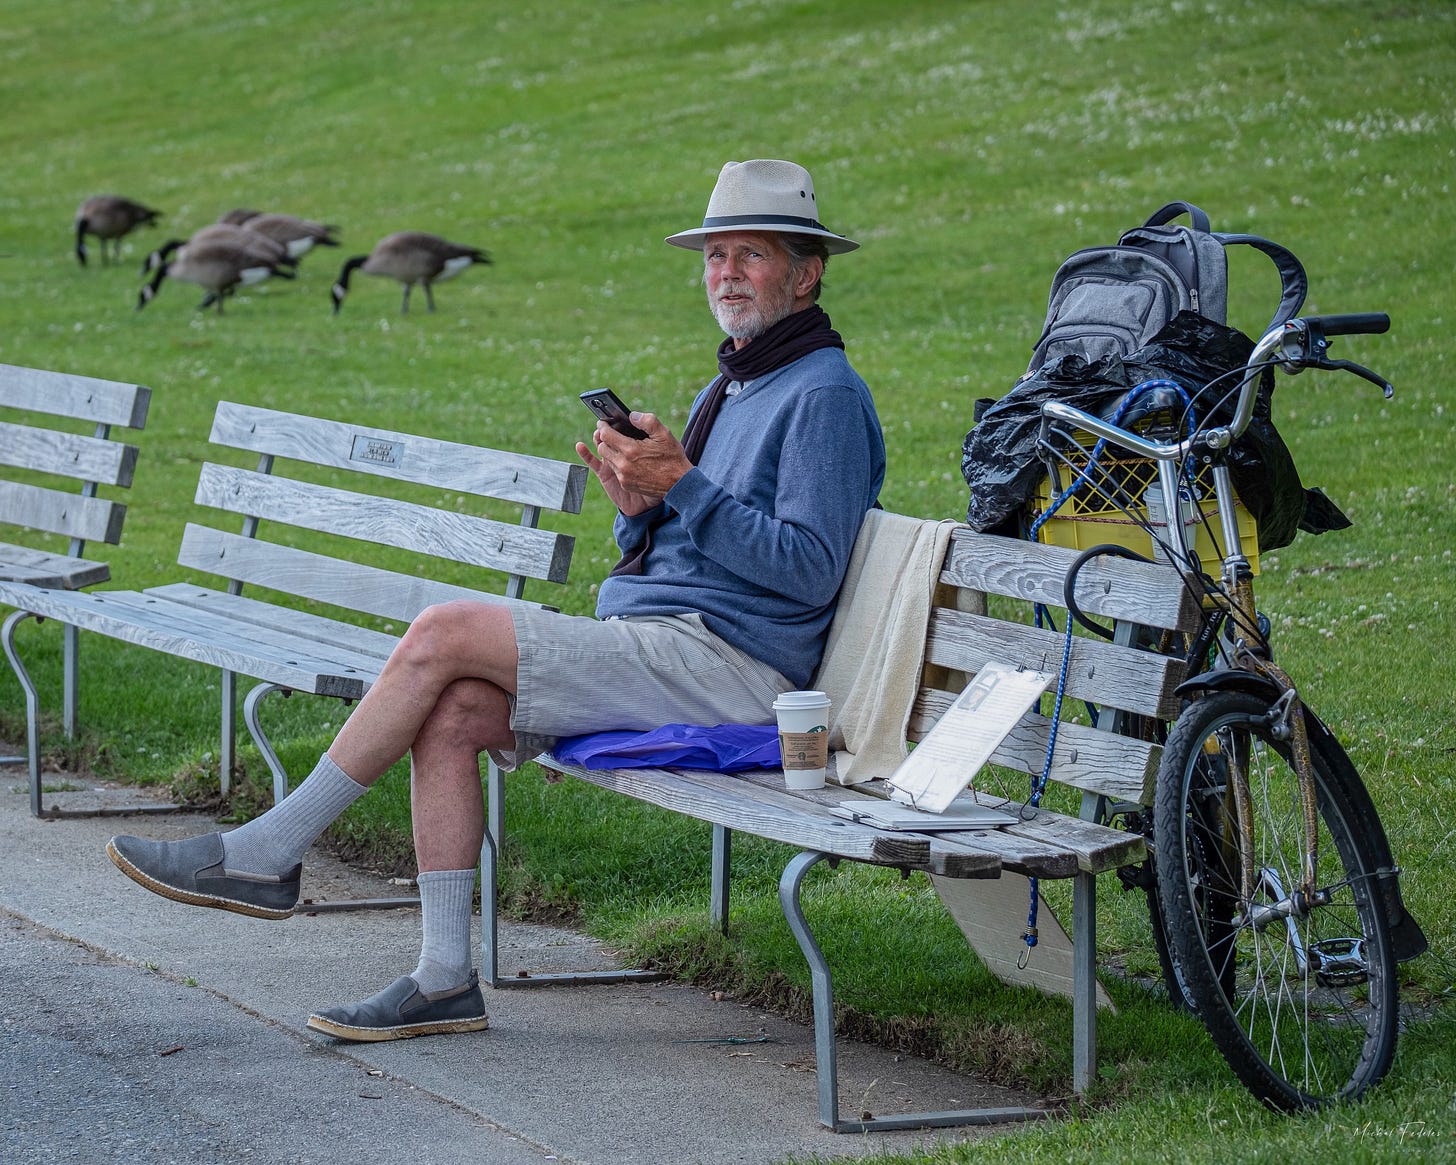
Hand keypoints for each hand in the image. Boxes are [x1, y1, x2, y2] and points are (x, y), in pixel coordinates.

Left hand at [575, 412, 691, 515]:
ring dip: (610, 451)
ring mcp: (624, 476)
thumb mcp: (664, 434)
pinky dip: (618, 463)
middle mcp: (624, 464)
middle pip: (602, 448)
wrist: (679, 484)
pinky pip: (615, 471)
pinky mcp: (626, 485)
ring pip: (608, 460)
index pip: (605, 435)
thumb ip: (647, 421)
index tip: (603, 422)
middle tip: (609, 433)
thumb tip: (632, 416)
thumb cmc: (673, 458)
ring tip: (619, 445)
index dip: (602, 426)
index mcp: (631, 449)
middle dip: (604, 439)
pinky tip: (628, 459)